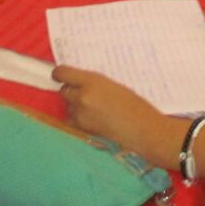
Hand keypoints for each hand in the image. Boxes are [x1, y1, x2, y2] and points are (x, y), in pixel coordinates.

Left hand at [52, 65, 173, 162]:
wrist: (144, 131)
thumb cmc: (136, 106)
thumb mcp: (114, 87)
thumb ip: (95, 85)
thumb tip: (81, 84)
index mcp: (92, 82)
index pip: (63, 73)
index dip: (60, 74)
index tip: (61, 75)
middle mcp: (82, 97)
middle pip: (64, 91)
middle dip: (71, 92)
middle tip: (85, 95)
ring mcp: (80, 116)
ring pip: (68, 108)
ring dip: (76, 108)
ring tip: (95, 112)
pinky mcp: (82, 131)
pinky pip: (73, 122)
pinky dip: (80, 121)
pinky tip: (95, 123)